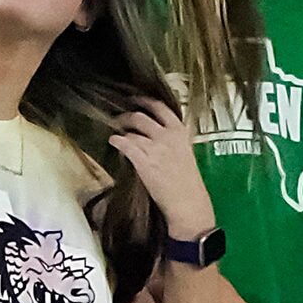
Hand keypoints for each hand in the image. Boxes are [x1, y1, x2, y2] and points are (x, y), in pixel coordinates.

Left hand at [107, 96, 215, 236]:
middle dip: (126, 116)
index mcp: (180, 132)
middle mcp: (168, 136)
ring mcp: (155, 147)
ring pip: (131, 130)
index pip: (160, 107)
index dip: (144, 100)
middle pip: (140, 116)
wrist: (188, 203)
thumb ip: (172, 139)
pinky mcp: (144, 160)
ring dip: (121, 130)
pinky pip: (124, 143)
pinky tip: (113, 141)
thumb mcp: (185, 153)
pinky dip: (116, 140)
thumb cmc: (188, 182)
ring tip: (116, 132)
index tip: (135, 99)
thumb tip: (155, 131)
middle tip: (119, 118)